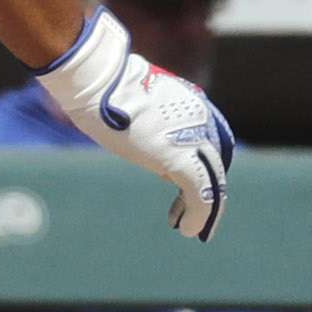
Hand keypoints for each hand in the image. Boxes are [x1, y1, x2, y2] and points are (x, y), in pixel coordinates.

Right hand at [32, 5, 232, 240]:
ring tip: (193, 230)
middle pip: (214, 163)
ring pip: (213, 181)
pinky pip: (201, 194)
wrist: (97, 81)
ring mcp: (194, 139)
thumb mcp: (130, 103)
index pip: (207, 142)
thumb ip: (145, 120)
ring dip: (206, 210)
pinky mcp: (182, 159)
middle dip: (207, 191)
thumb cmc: (100, 86)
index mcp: (191, 104)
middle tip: (193, 214)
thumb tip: (140, 140)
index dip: (201, 167)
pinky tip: (186, 229)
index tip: (180, 186)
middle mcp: (201, 121)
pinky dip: (198, 215)